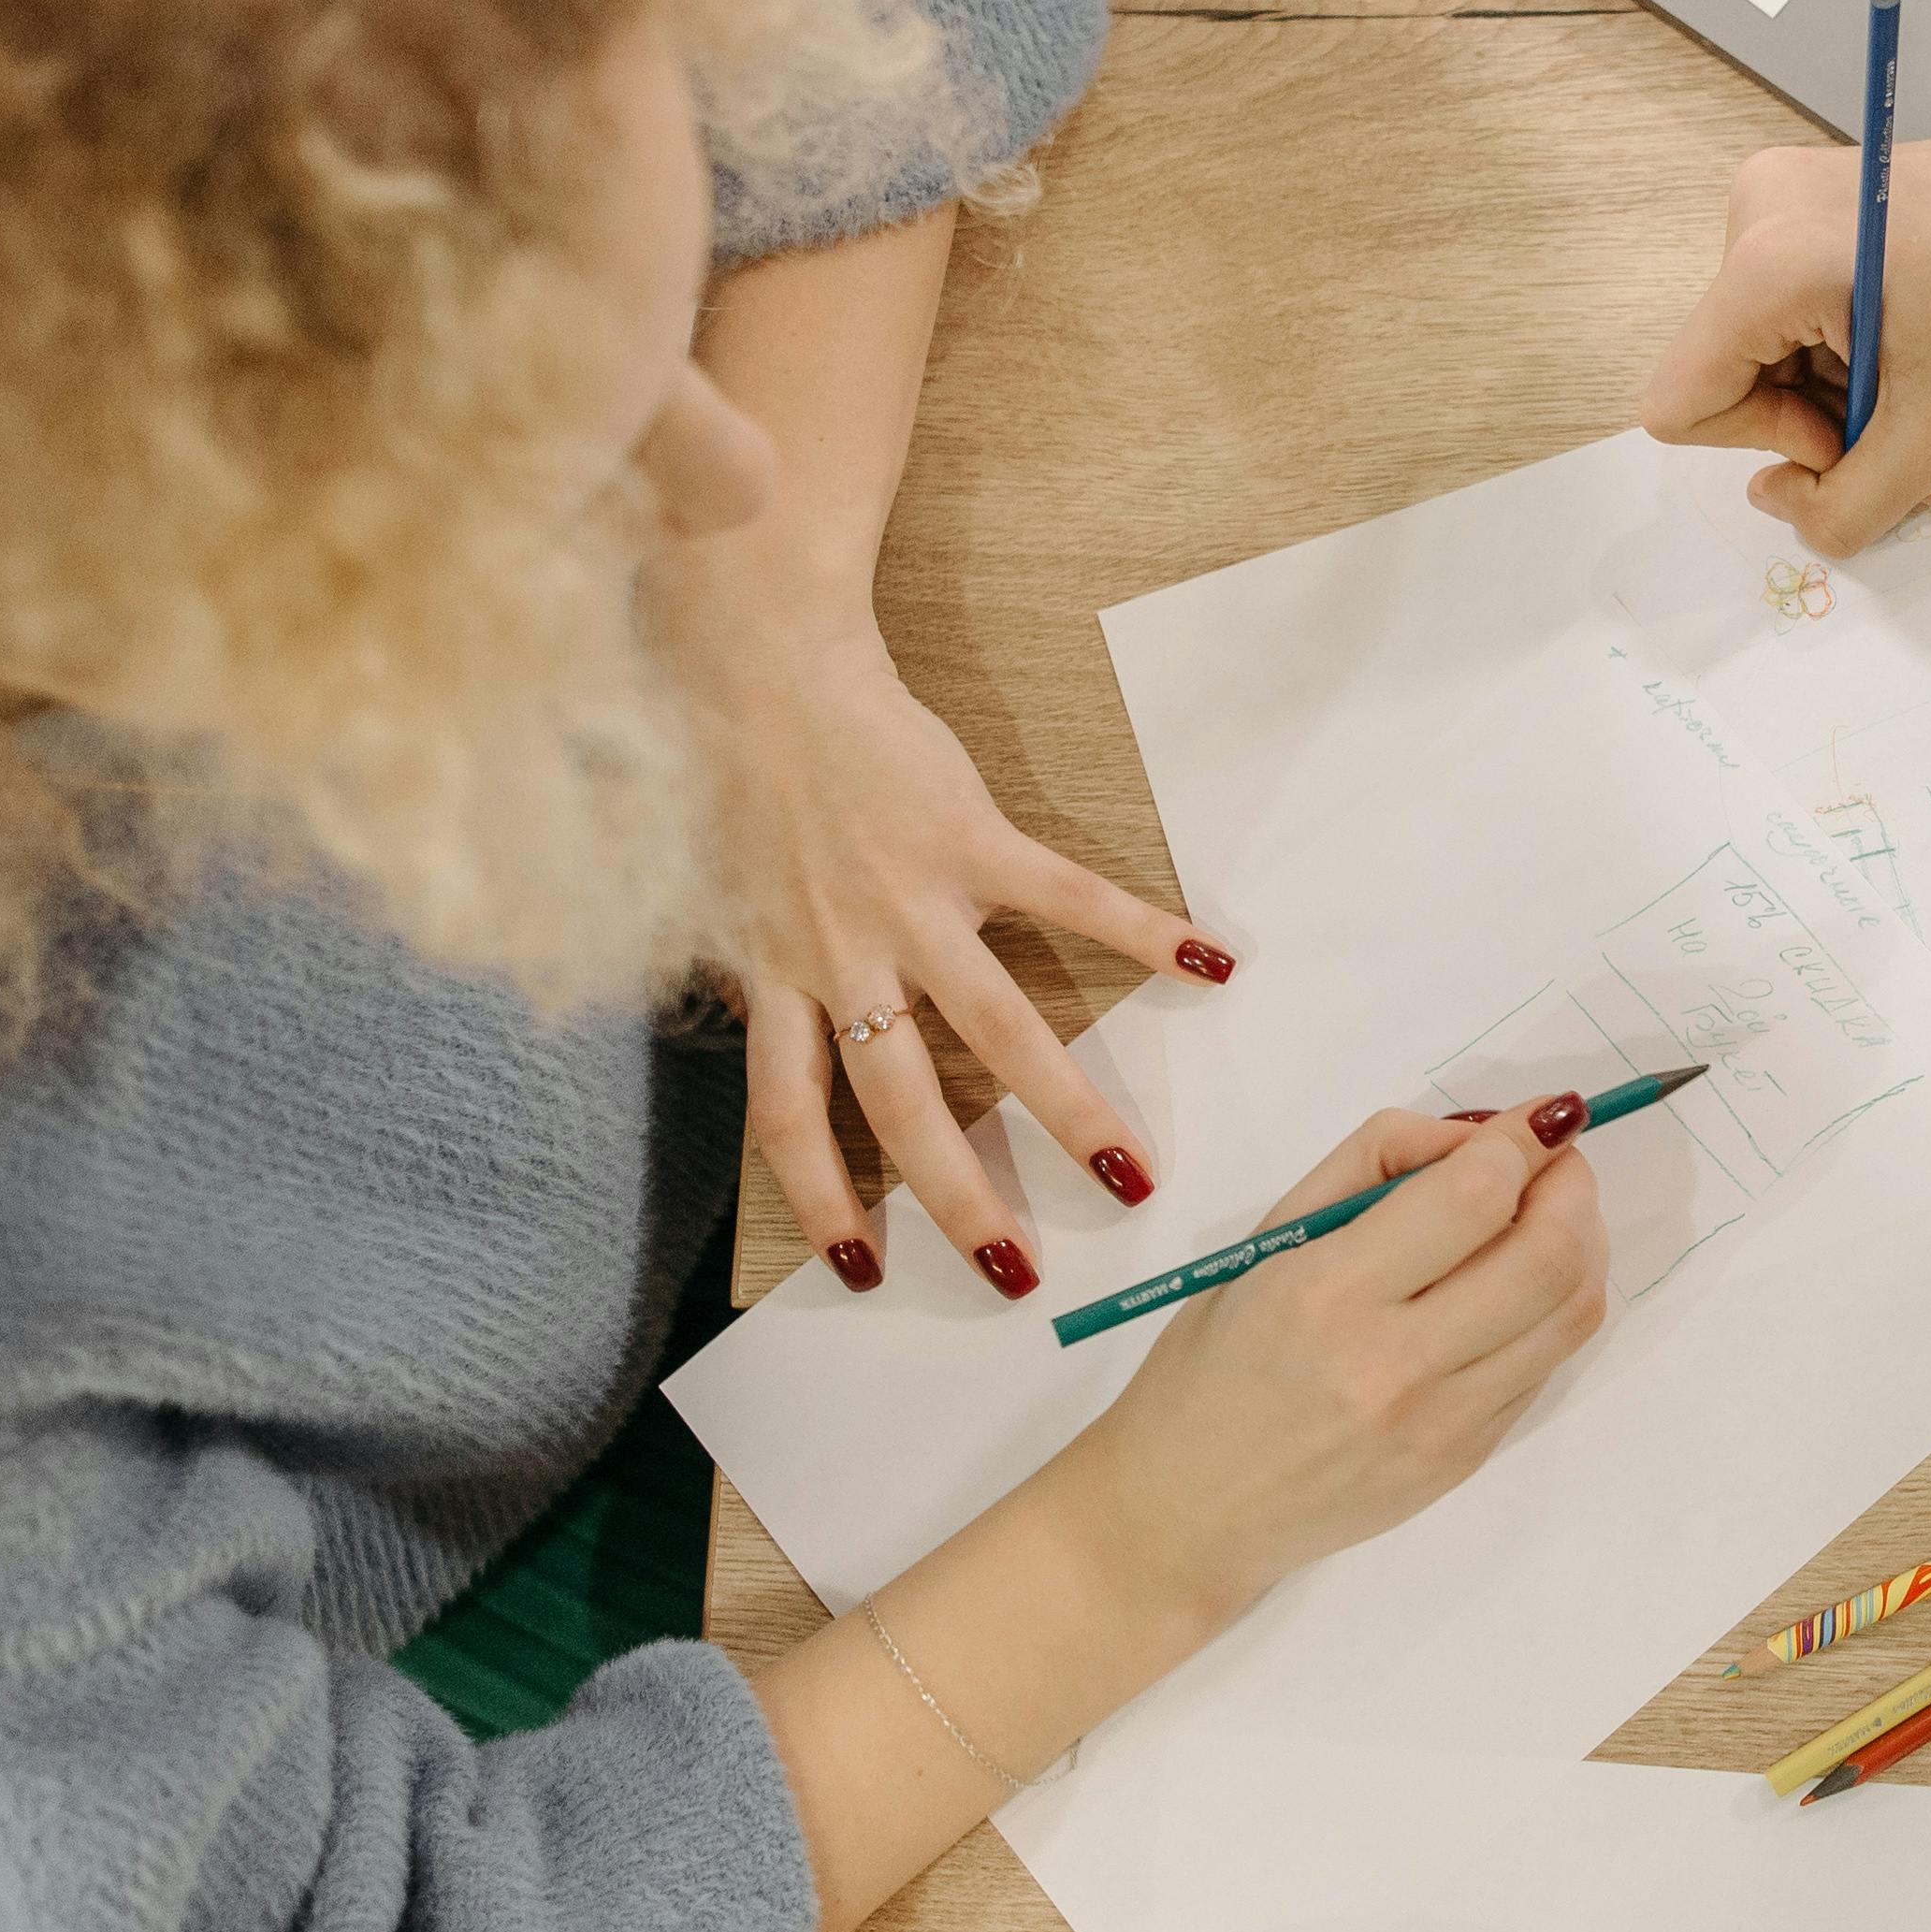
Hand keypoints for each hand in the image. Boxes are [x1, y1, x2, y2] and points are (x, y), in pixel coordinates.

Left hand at [679, 602, 1230, 1297]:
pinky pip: (1066, 897)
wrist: (753, 659)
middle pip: (903, 1107)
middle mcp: (842, 956)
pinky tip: (1208, 962)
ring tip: (1134, 1172)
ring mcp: (911, 900)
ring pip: (997, 1031)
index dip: (822, 1203)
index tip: (866, 1270)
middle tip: (1020, 1272)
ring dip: (1069, 1111)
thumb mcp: (722, 891)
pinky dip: (1140, 930)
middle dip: (962, 1197)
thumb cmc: (736, 771)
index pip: (787, 1120)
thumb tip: (782, 1033)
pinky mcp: (970, 837)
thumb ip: (758, 966)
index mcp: (774, 977)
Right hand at [1053, 1103, 1611, 1633]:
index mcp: (1329, 1294)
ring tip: (1548, 1217)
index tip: (1540, 1118)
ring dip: (1583, 1245)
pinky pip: (1545, 1366)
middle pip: (1550, 1255)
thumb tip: (1476, 1136)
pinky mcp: (1466, 1462)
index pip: (1475, 1196)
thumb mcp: (1266, 1240)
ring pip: (1571, 1314)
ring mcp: (1442, 1425)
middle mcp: (1396, 1366)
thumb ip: (1374, 1165)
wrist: (1187, 1514)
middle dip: (1573, 1187)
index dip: (1525, 1141)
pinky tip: (1512, 1289)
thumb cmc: (1210, 1365)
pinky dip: (1550, 1310)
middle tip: (1554, 1164)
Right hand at [1636, 0, 1930, 559]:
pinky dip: (1880, 361)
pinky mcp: (1836, 197)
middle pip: (1740, 376)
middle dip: (1835, 434)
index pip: (1683, 402)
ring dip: (1870, 409)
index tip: (1857, 442)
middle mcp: (1757, 211)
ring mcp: (1797, 196)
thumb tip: (1781, 507)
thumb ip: (1838, 506)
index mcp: (1762, 260)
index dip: (1766, 449)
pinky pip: (1819, 310)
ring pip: (1788, 352)